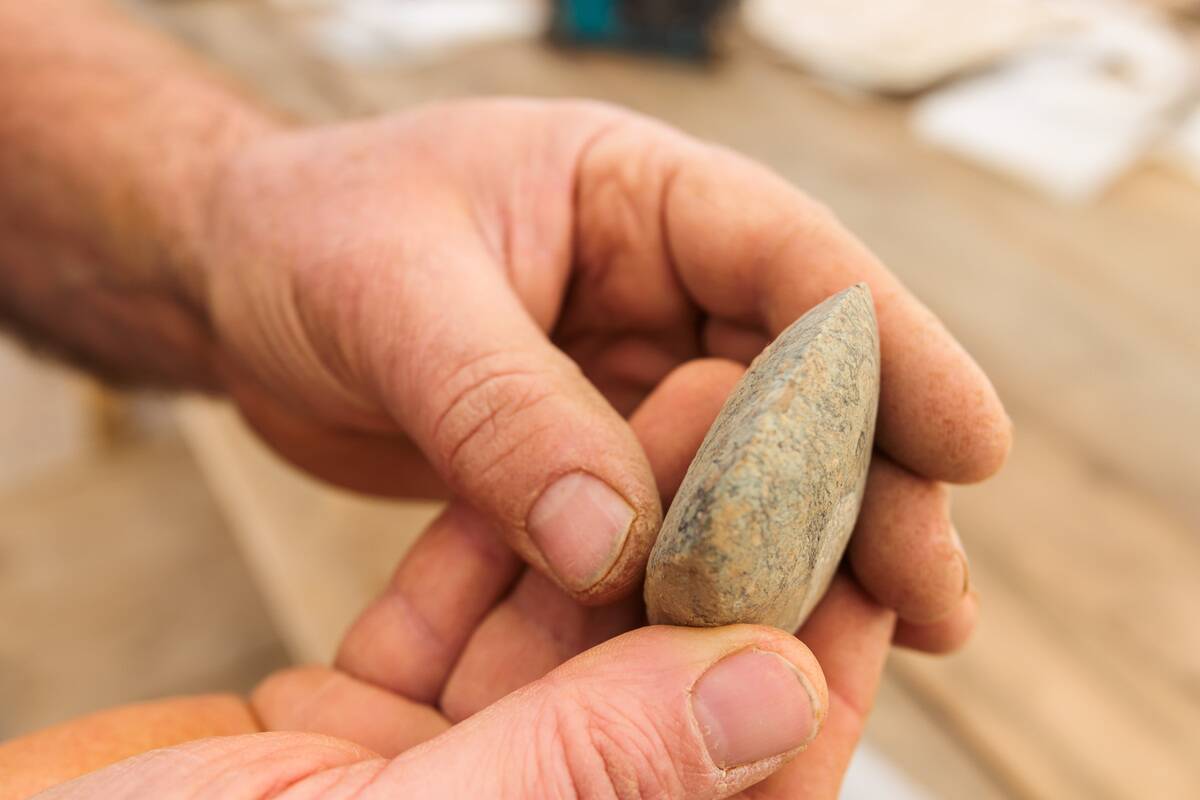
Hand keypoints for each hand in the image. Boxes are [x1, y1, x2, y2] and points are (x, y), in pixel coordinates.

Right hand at [5, 367, 898, 797]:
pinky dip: (493, 535)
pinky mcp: (351, 735)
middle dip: (724, 552)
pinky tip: (538, 452)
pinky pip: (455, 621)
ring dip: (617, 521)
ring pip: (566, 639)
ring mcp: (442, 784)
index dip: (820, 641)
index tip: (865, 521)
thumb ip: (597, 773)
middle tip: (776, 427)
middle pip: (669, 687)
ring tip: (678, 398)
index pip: (750, 767)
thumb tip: (779, 687)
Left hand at [196, 97, 1007, 622]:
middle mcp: (655, 280)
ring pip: (752, 455)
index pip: (792, 262)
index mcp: (633, 195)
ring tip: (904, 627)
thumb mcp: (389, 295)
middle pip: (799, 377)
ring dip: (822, 539)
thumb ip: (501, 407)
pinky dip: (721, 566)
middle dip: (874, 479)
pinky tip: (767, 626)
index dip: (892, 351)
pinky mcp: (590, 444)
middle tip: (939, 590)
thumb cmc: (308, 237)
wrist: (235, 278)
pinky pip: (675, 507)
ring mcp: (628, 368)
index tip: (971, 445)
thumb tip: (615, 542)